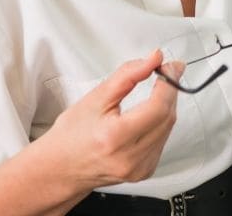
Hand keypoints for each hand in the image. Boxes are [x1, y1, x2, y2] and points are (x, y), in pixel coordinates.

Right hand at [38, 50, 183, 192]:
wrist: (61, 168)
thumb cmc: (71, 135)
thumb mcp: (95, 98)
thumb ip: (128, 75)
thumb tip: (154, 59)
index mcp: (114, 138)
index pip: (157, 108)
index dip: (169, 83)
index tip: (170, 66)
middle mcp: (129, 158)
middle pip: (167, 117)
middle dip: (169, 91)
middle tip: (165, 72)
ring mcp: (139, 168)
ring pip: (169, 128)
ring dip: (166, 106)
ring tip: (155, 92)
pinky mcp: (145, 171)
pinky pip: (163, 140)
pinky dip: (161, 123)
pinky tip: (148, 116)